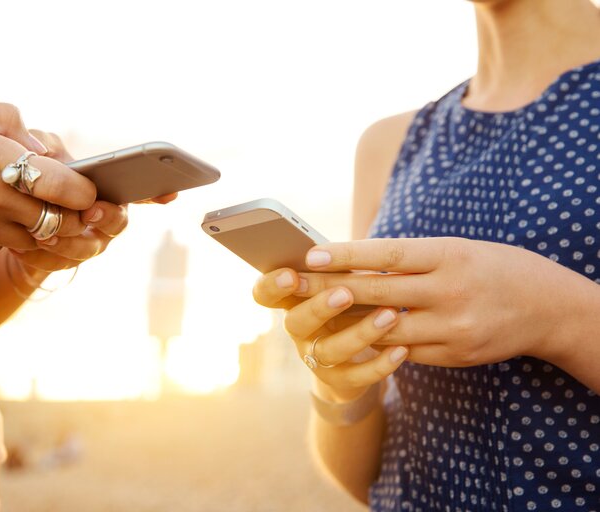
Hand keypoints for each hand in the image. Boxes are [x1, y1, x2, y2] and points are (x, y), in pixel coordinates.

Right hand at [0, 97, 94, 264]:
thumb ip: (9, 122)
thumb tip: (46, 149)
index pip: (69, 188)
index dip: (85, 192)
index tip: (89, 191)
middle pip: (60, 221)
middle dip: (68, 214)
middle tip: (62, 203)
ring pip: (33, 239)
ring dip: (34, 226)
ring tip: (11, 204)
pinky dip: (0, 236)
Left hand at [12, 131, 176, 271]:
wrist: (5, 215)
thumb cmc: (30, 177)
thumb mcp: (34, 153)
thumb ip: (41, 143)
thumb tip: (45, 149)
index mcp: (108, 190)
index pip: (141, 191)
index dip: (158, 193)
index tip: (169, 193)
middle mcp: (105, 220)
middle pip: (118, 222)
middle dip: (106, 217)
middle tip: (89, 211)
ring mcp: (87, 244)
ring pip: (87, 249)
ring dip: (68, 241)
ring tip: (44, 231)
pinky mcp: (62, 263)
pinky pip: (57, 264)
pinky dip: (40, 255)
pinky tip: (22, 244)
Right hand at [253, 269, 408, 401]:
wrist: (358, 355)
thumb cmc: (352, 300)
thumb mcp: (342, 280)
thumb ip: (336, 268)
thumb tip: (345, 250)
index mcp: (292, 299)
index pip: (264, 293)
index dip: (272, 285)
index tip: (291, 274)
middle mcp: (298, 330)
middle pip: (296, 322)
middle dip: (319, 307)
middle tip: (345, 293)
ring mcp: (315, 357)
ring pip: (329, 350)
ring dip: (360, 333)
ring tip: (390, 315)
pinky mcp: (340, 381)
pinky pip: (358, 376)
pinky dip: (381, 364)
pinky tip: (402, 349)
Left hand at [296, 237, 587, 367]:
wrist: (547, 307)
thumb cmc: (493, 267)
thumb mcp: (455, 249)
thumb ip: (411, 258)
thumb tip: (354, 263)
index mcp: (450, 255)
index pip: (389, 253)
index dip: (347, 254)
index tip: (310, 253)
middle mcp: (450, 291)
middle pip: (378, 291)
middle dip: (328, 288)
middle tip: (290, 282)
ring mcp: (453, 328)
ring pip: (384, 329)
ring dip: (343, 322)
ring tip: (309, 314)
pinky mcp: (455, 355)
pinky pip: (404, 352)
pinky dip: (374, 344)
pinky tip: (346, 338)